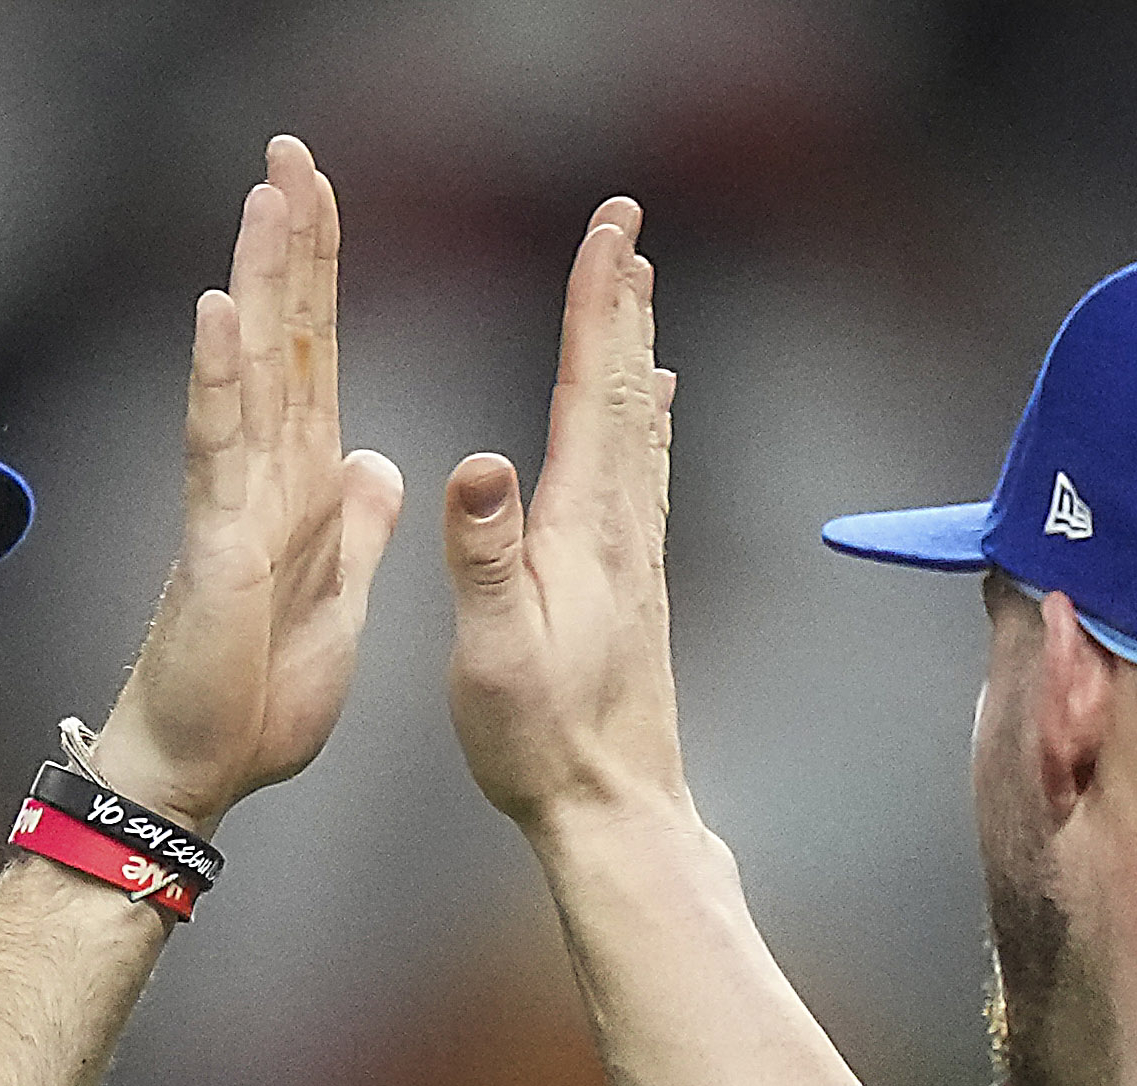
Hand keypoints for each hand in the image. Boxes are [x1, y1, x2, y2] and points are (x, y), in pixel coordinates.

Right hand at [89, 135, 404, 834]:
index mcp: (303, 488)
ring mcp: (231, 506)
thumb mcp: (342, 597)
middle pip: (281, 340)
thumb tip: (376, 460)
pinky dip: (218, 384)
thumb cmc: (258, 697)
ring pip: (248, 373)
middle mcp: (262, 479)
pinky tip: (217, 315)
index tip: (323, 196)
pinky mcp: (214, 549)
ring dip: (257, 285)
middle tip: (291, 152)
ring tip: (265, 197)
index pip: (315, 356)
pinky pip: (216, 453)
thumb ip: (356, 527)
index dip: (319, 276)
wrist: (204, 771)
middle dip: (289, 245)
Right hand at [442, 199, 683, 839]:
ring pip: (640, 423)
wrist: (613, 807)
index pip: (590, 387)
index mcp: (581, 528)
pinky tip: (657, 408)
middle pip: (625, 388)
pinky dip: (647, 416)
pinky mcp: (636, 584)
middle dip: (620, 301)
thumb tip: (479, 461)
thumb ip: (483, 555)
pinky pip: (644, 471)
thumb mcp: (491, 651)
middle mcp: (621, 528)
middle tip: (625, 227)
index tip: (608, 226)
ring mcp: (635, 554)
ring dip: (635, 347)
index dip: (595, 302)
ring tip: (637, 290)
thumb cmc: (539, 740)